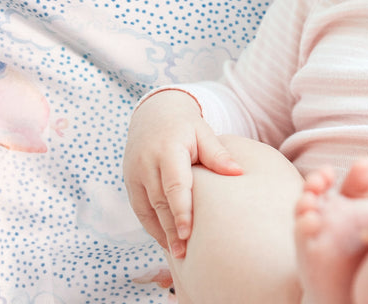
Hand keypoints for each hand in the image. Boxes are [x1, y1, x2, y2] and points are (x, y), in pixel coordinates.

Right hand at [122, 89, 242, 257]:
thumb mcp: (203, 132)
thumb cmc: (186, 126)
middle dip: (171, 229)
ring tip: (177, 252)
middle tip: (185, 254)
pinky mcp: (129, 180)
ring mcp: (134, 172)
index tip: (188, 233)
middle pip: (160, 201)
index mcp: (168, 149)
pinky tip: (165, 239)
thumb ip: (217, 154)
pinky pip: (139, 208)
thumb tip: (238, 172)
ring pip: (147, 208)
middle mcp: (147, 162)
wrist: (154, 113)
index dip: (181, 210)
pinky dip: (151, 225)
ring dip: (161, 232)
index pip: (174, 185)